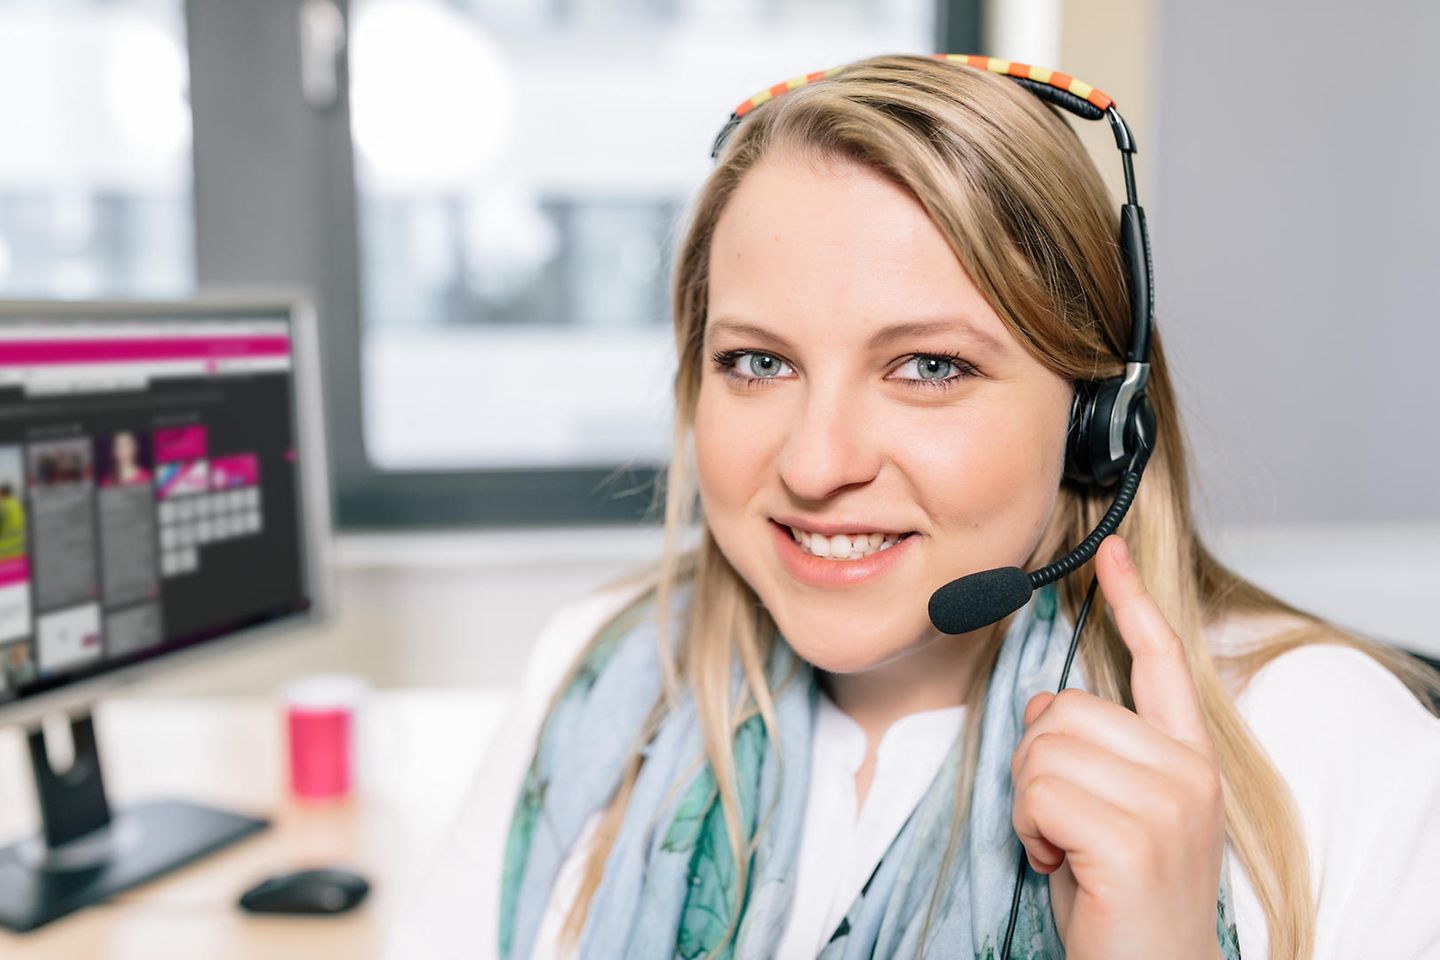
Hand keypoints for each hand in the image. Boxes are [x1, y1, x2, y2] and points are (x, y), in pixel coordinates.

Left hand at [1009, 535, 1225, 959]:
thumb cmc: (1119, 901)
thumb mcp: (1103, 814)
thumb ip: (1088, 752)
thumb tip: (1045, 700)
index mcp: (1187, 760)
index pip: (1162, 661)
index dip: (1131, 601)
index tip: (1109, 552)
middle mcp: (1189, 772)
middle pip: (1063, 708)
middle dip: (1035, 764)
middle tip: (1060, 824)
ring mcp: (1169, 802)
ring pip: (1043, 747)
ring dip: (1028, 804)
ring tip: (1064, 848)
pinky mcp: (1136, 837)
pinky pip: (1038, 792)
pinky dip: (1029, 831)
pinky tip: (1061, 865)